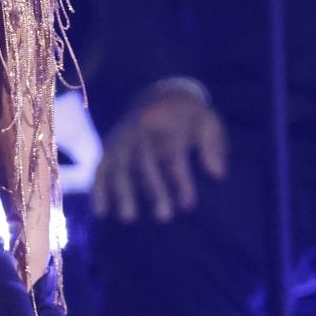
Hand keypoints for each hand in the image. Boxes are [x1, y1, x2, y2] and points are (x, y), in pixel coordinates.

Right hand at [96, 82, 227, 224]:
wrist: (160, 96)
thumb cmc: (190, 115)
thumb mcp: (209, 123)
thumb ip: (214, 146)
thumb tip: (217, 174)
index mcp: (164, 122)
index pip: (173, 154)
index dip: (181, 181)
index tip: (189, 205)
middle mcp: (138, 129)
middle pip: (143, 161)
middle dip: (153, 190)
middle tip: (164, 217)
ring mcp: (120, 137)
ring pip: (118, 166)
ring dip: (122, 192)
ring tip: (128, 219)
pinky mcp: (109, 147)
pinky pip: (101, 168)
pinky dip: (98, 188)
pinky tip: (101, 212)